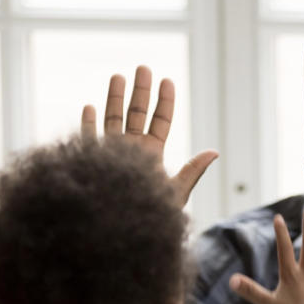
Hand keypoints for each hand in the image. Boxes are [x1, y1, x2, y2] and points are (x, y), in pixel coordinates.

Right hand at [81, 65, 217, 208]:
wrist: (119, 236)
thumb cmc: (151, 219)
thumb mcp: (174, 194)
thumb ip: (191, 172)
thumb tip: (214, 152)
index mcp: (152, 155)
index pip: (160, 122)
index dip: (164, 101)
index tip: (167, 80)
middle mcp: (132, 152)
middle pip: (136, 114)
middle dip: (140, 90)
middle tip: (143, 68)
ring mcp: (111, 156)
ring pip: (112, 120)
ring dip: (114, 98)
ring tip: (118, 76)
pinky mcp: (92, 164)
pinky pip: (88, 141)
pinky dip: (89, 124)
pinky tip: (90, 107)